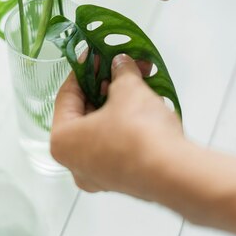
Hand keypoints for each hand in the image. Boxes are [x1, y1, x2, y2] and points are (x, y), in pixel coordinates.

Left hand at [51, 54, 184, 197]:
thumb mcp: (128, 89)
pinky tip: (146, 106)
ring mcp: (99, 175)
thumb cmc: (138, 131)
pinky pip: (118, 145)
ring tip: (139, 82)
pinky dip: (128, 124)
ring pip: (104, 129)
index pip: (67, 96)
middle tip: (121, 67)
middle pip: (85, 113)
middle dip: (106, 86)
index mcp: (62, 141)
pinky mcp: (122, 181)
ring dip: (120, 103)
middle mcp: (74, 163)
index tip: (97, 55)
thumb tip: (121, 63)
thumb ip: (120, 72)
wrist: (173, 173)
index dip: (84, 70)